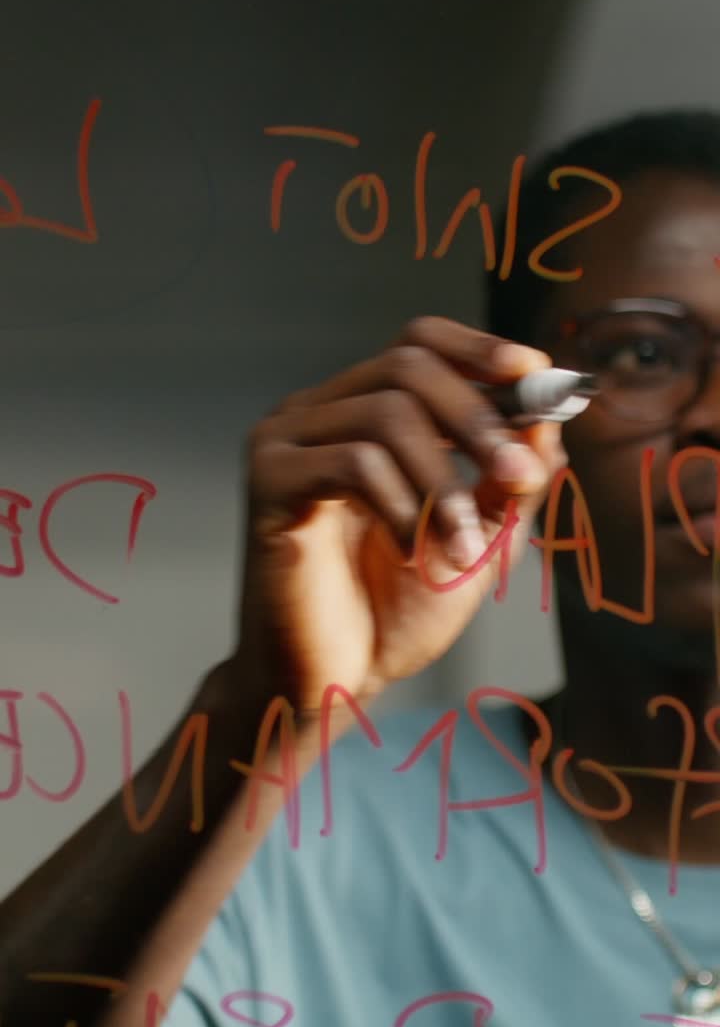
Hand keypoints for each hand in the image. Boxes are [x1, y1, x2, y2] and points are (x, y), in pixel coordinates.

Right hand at [236, 317, 565, 713]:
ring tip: (463, 546)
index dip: (478, 350)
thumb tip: (549, 416)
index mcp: (358, 414)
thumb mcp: (477, 538)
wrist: (332, 682)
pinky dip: (401, 505)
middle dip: (478, 418)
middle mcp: (316, 414)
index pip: (416, 343)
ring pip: (386, 413)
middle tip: (517, 478)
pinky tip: (409, 550)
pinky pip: (353, 462)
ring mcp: (284, 443)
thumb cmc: (393, 614)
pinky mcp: (269, 483)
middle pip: (407, 365)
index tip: (536, 376)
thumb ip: (509, 480)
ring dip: (444, 482)